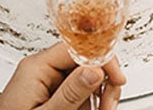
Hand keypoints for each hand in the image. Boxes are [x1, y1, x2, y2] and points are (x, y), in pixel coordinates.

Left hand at [0, 42, 126, 109]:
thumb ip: (70, 93)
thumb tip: (94, 70)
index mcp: (36, 68)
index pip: (77, 47)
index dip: (102, 60)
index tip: (117, 79)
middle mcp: (42, 71)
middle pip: (86, 61)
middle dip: (104, 81)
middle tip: (108, 105)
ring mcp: (49, 83)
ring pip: (88, 77)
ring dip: (101, 94)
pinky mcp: (54, 96)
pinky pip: (80, 91)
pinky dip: (91, 102)